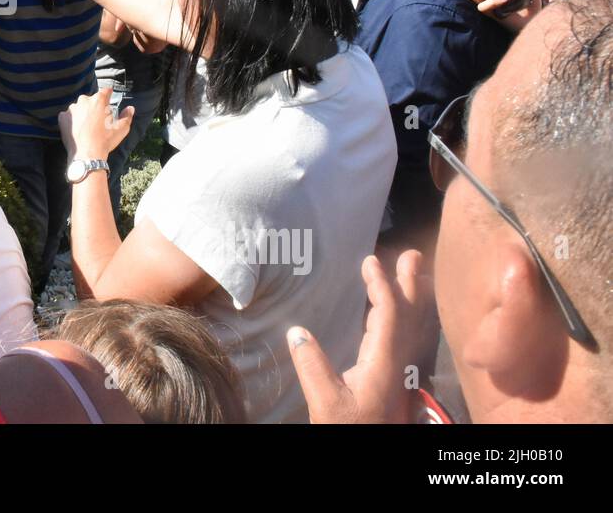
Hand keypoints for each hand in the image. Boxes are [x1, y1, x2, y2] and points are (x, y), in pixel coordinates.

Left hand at [58, 86, 132, 161]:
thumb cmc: (105, 141)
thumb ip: (127, 116)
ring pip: (79, 107)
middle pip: (91, 99)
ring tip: (87, 126)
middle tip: (98, 119)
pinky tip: (77, 129)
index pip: (105, 91)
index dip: (108, 95)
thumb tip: (130, 108)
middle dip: (95, 106)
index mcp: (98, 101)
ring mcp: (72, 109)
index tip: (109, 98)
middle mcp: (83, 101)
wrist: (87, 155)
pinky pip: (68, 115)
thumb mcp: (121, 129)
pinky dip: (72, 120)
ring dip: (83, 113)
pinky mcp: (63, 118)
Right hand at [287, 251, 429, 423]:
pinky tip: (405, 317)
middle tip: (412, 255)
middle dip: (411, 284)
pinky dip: (409, 319)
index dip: (380, 284)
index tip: (369, 261)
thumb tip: (296, 331)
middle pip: (411, 316)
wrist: (375, 458)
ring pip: (415, 328)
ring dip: (415, 299)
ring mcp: (403, 374)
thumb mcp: (325, 402)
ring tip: (414, 275)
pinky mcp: (400, 382)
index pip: (388, 313)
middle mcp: (400, 364)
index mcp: (384, 362)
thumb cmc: (351, 430)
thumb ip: (312, 366)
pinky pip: (410, 339)